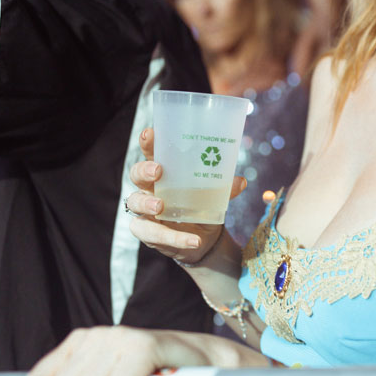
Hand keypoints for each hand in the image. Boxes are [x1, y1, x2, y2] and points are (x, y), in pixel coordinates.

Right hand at [124, 128, 246, 264]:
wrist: (203, 240)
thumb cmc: (201, 207)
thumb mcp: (214, 195)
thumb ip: (225, 188)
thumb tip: (240, 181)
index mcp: (163, 172)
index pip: (152, 153)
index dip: (148, 143)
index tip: (150, 133)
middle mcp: (149, 188)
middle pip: (136, 174)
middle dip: (144, 170)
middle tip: (158, 171)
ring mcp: (145, 211)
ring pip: (135, 202)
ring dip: (147, 203)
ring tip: (160, 206)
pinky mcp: (148, 232)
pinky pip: (153, 234)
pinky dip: (175, 238)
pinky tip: (193, 241)